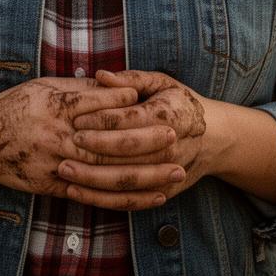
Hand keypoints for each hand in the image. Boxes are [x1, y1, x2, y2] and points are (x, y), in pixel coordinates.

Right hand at [0, 76, 183, 208]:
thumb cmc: (15, 105)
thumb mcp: (46, 86)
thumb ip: (80, 88)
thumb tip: (116, 83)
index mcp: (59, 106)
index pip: (99, 104)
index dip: (129, 104)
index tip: (155, 101)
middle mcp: (60, 136)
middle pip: (110, 143)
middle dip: (146, 141)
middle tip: (175, 135)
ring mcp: (57, 164)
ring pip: (107, 174)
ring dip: (144, 176)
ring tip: (174, 172)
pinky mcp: (54, 185)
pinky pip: (95, 196)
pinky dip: (124, 199)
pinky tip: (149, 197)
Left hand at [60, 70, 209, 207]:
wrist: (212, 138)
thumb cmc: (179, 103)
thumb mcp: (161, 83)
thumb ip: (130, 79)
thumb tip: (100, 75)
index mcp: (168, 115)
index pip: (130, 120)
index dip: (101, 120)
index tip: (76, 119)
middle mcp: (170, 147)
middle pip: (126, 152)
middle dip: (94, 150)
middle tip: (66, 144)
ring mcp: (167, 173)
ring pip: (125, 181)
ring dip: (92, 178)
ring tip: (63, 169)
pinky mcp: (161, 192)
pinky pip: (128, 201)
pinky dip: (101, 199)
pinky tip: (77, 191)